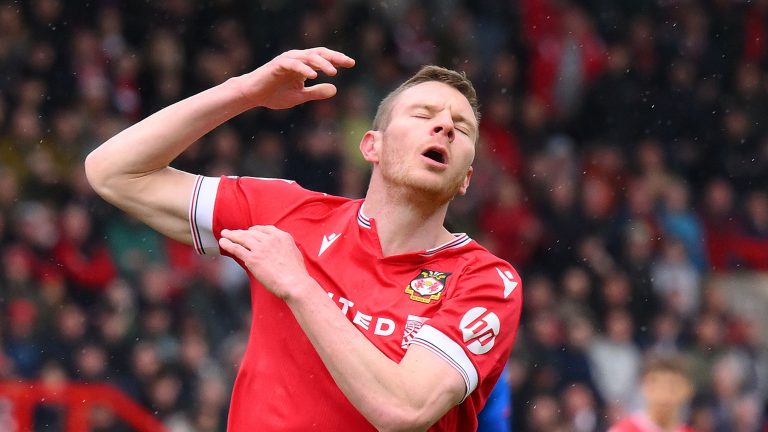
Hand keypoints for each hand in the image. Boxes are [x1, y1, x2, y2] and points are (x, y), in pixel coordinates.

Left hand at [219, 225, 310, 298]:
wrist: (294, 282)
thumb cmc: (297, 273)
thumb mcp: (294, 252)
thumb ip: (284, 247)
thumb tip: (279, 248)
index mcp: (282, 236)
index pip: (264, 229)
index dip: (255, 230)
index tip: (249, 231)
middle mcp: (270, 239)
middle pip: (251, 232)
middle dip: (241, 232)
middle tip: (233, 232)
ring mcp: (260, 248)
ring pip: (242, 238)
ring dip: (231, 235)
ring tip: (224, 234)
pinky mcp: (252, 258)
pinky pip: (236, 248)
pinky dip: (228, 244)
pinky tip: (223, 242)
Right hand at [237, 47, 354, 109]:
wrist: (253, 95)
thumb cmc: (275, 94)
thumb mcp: (300, 96)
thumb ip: (316, 93)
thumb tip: (335, 90)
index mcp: (304, 65)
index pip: (324, 58)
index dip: (338, 59)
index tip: (352, 63)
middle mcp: (298, 59)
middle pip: (319, 53)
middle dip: (334, 57)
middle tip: (348, 63)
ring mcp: (288, 60)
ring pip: (308, 57)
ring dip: (322, 64)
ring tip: (333, 72)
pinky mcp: (278, 65)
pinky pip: (293, 64)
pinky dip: (304, 69)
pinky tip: (314, 76)